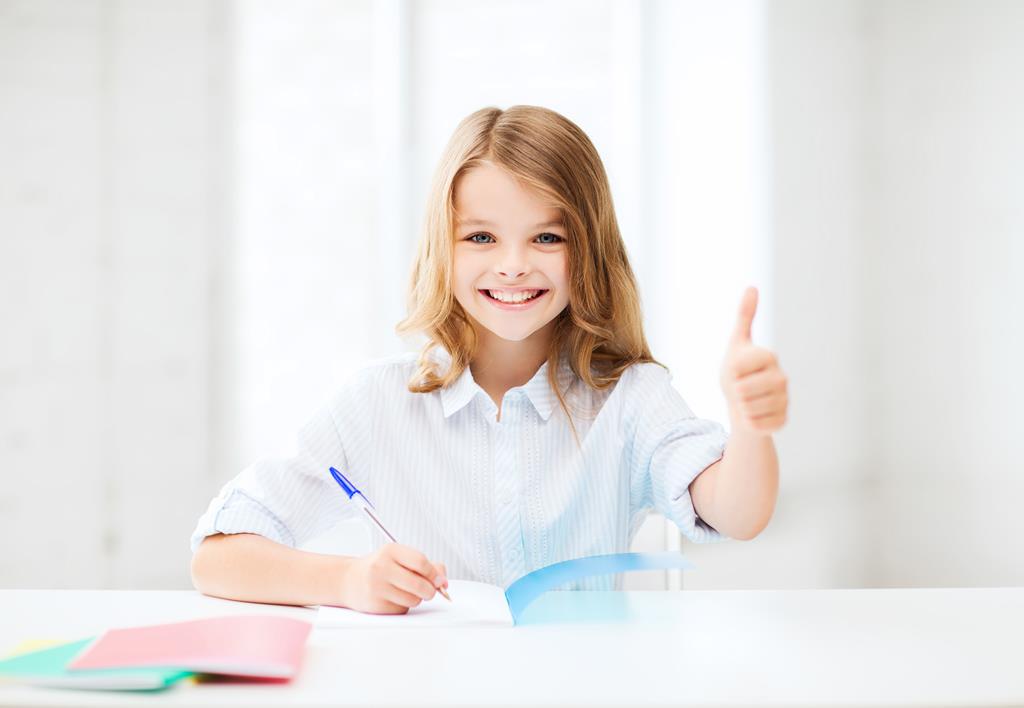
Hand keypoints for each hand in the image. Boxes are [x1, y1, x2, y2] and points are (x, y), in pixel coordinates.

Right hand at [339, 543, 447, 614]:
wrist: (349, 580)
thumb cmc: (379, 567)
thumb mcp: (399, 558)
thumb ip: (424, 565)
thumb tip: (443, 579)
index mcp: (390, 551)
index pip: (421, 562)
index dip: (434, 574)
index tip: (440, 581)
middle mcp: (382, 567)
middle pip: (419, 585)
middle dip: (430, 591)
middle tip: (430, 591)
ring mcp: (377, 587)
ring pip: (413, 600)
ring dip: (416, 599)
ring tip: (405, 592)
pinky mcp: (375, 605)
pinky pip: (402, 610)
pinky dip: (403, 606)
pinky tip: (393, 598)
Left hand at [720, 287, 787, 435]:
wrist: (743, 402)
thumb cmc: (737, 370)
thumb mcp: (736, 343)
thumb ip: (744, 315)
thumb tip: (753, 286)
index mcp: (769, 356)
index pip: (737, 368)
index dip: (729, 371)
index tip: (736, 369)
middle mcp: (782, 377)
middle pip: (741, 391)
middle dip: (733, 392)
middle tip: (740, 388)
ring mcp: (785, 401)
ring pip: (747, 409)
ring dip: (739, 408)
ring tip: (746, 401)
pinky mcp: (782, 421)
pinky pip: (754, 425)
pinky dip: (747, 423)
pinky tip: (754, 415)